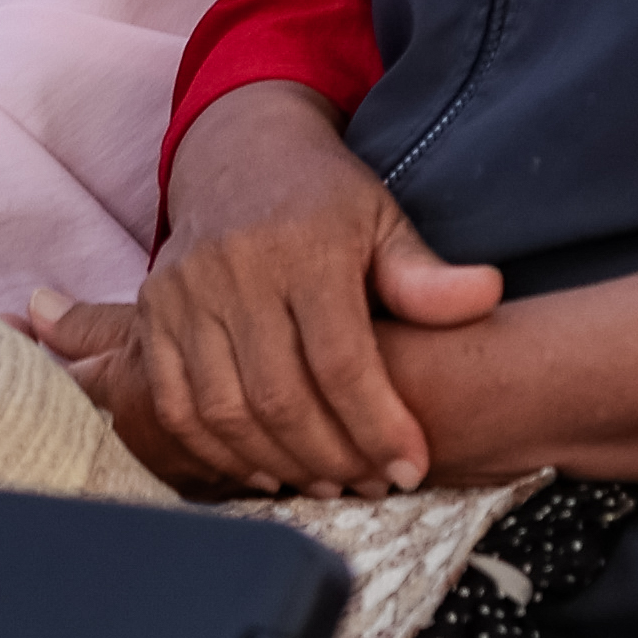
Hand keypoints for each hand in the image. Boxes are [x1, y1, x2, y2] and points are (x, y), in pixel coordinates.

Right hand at [46, 82, 504, 494]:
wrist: (237, 153)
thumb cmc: (325, 200)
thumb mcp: (383, 221)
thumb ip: (425, 274)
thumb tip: (487, 295)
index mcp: (303, 246)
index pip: (340, 359)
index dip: (377, 424)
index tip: (410, 467)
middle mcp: (235, 270)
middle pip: (279, 395)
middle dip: (332, 456)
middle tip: (371, 484)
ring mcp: (184, 294)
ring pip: (224, 410)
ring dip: (278, 463)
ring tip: (328, 482)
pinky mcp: (150, 315)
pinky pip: (175, 405)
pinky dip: (216, 451)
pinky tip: (264, 470)